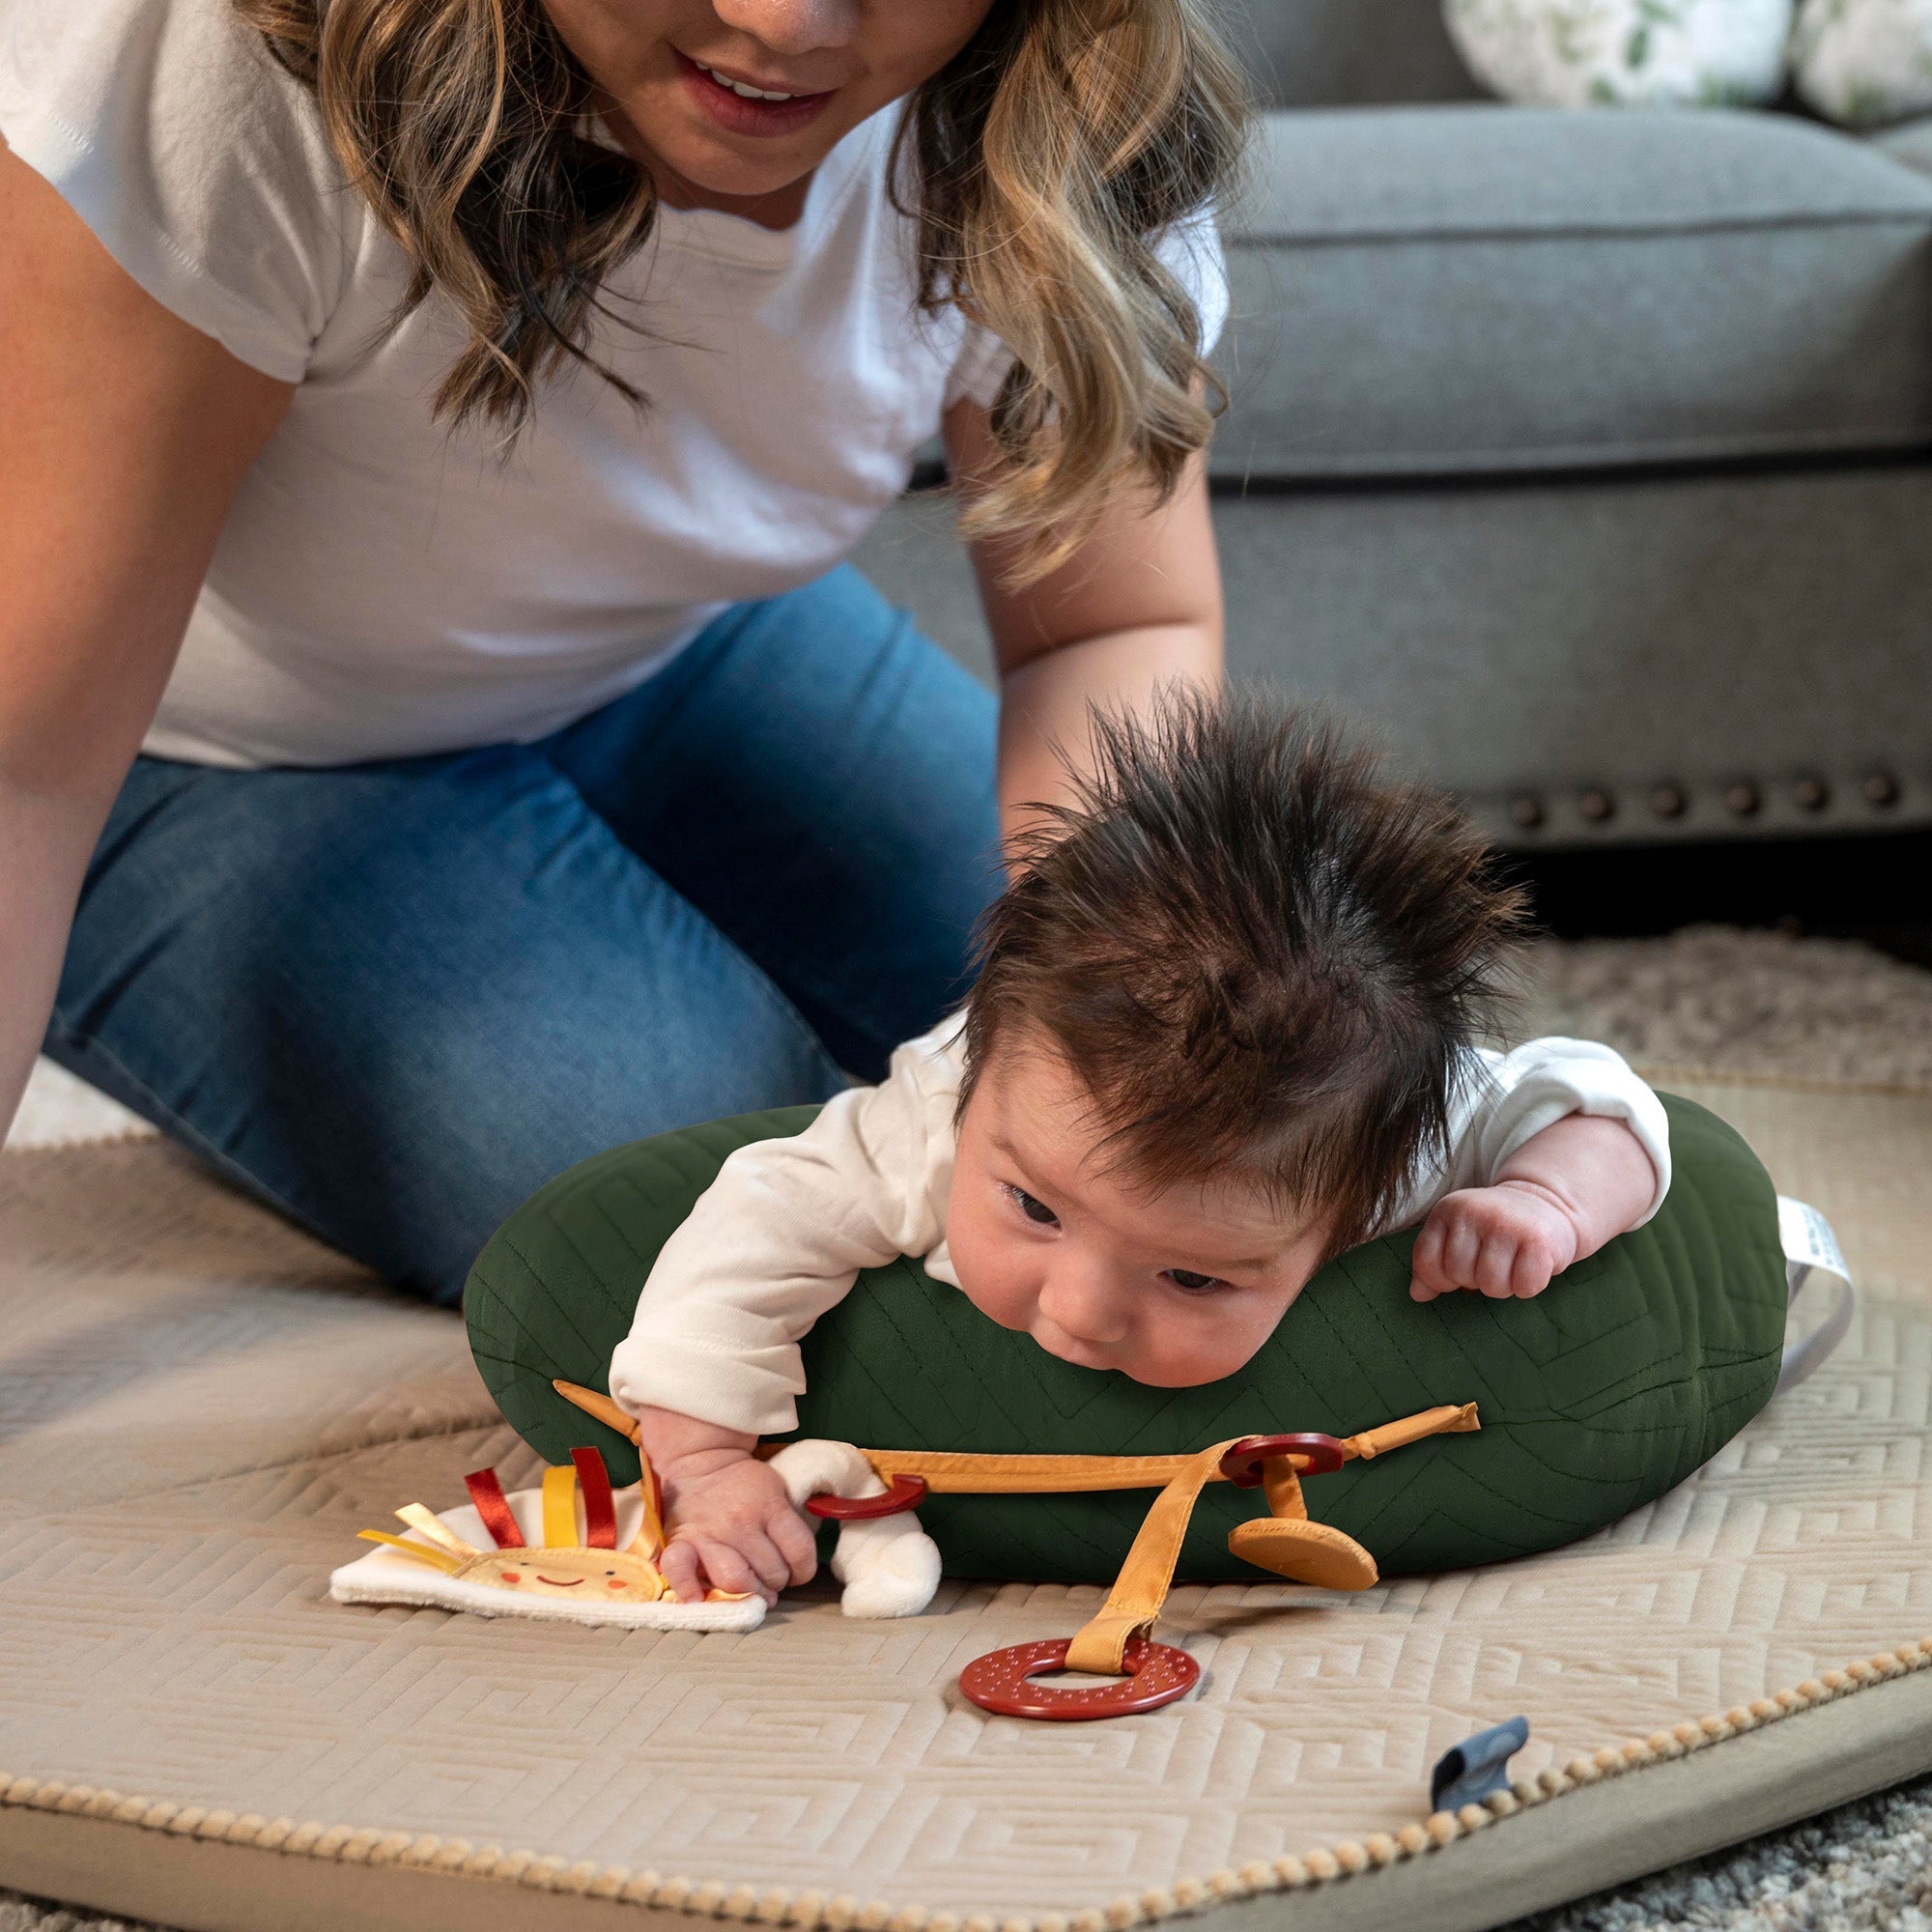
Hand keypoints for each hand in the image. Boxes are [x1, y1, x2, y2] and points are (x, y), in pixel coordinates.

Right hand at [654, 1446, 817, 1605]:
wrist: (700, 1464)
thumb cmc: (745, 1485)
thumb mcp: (778, 1490)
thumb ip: (789, 1524)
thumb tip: (796, 1567)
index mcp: (768, 1505)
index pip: (799, 1551)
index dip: (804, 1570)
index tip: (798, 1571)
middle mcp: (739, 1521)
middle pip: (770, 1572)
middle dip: (777, 1582)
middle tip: (771, 1577)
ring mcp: (707, 1534)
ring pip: (734, 1581)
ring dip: (748, 1592)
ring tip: (750, 1588)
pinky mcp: (679, 1543)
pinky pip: (680, 1573)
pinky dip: (689, 1590)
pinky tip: (700, 1598)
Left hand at [1409, 1180, 1581, 1302]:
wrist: (1546, 1202)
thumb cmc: (1495, 1229)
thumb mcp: (1457, 1235)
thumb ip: (1432, 1262)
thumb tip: (1417, 1295)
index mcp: (1448, 1209)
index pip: (1427, 1261)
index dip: (1441, 1279)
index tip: (1459, 1271)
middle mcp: (1474, 1211)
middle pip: (1459, 1275)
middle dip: (1475, 1280)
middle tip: (1493, 1261)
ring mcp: (1506, 1224)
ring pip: (1491, 1285)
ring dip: (1503, 1285)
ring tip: (1511, 1264)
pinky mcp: (1538, 1240)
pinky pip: (1524, 1287)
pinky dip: (1528, 1286)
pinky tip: (1530, 1265)